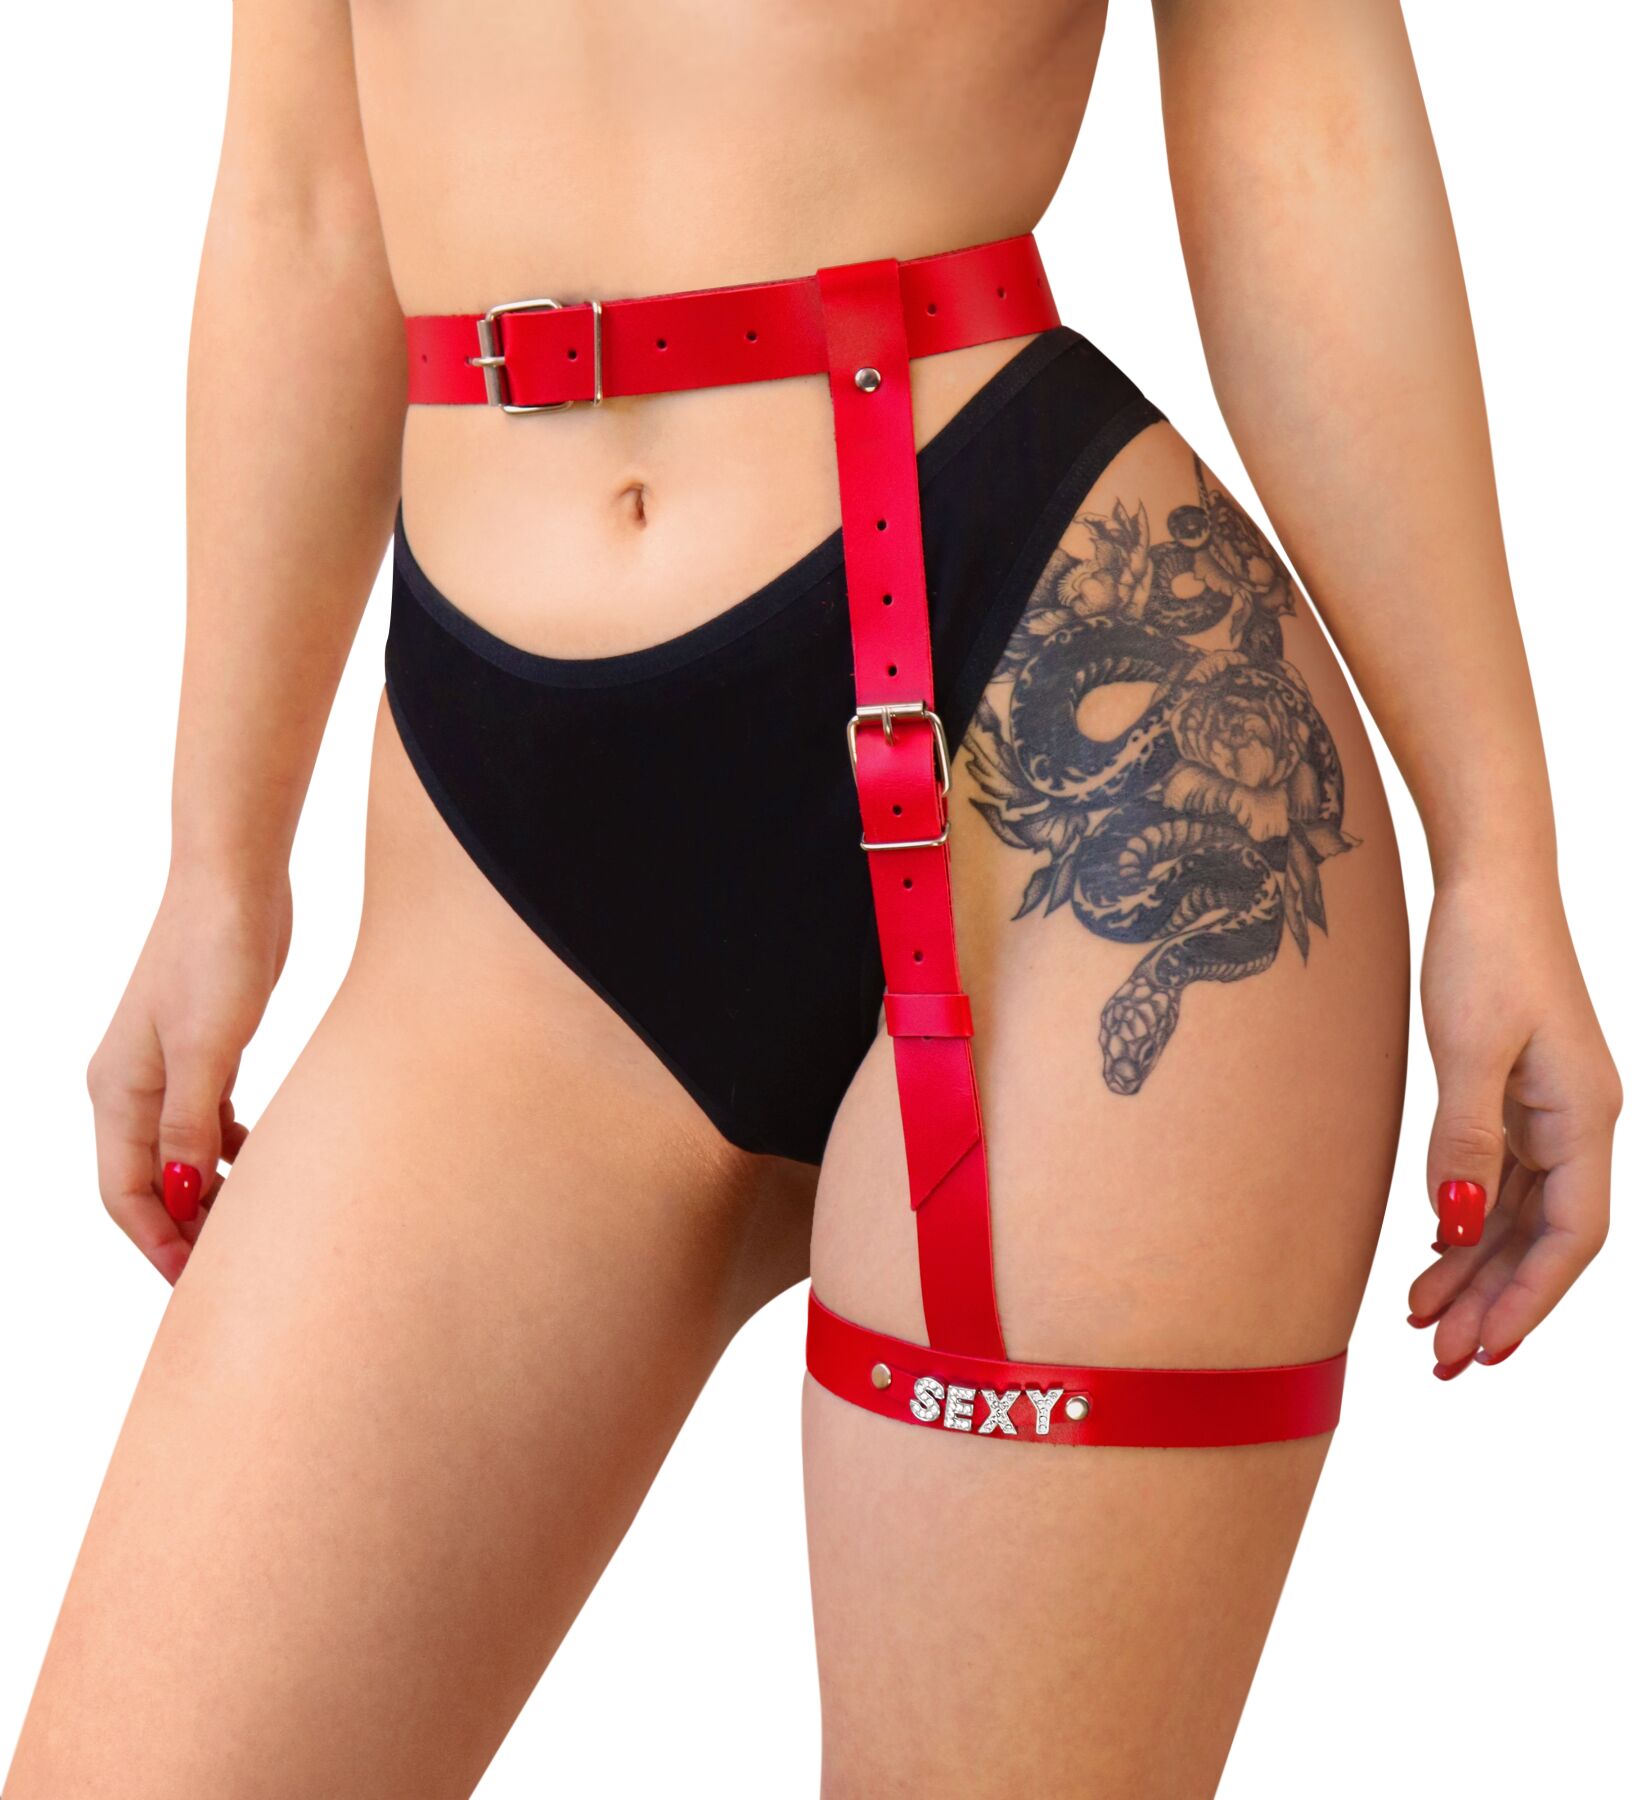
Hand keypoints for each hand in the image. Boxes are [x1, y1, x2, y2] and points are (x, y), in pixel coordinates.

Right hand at [85, 865, 290, 1281]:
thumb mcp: (208, 1047)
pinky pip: (207, 1121)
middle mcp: (132, 1085)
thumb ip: (191, 1124)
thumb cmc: (216, 954)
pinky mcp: (205, 1049)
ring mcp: (168, 1067)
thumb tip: (179, 1195)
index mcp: (117, 1090)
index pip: (126, 1193)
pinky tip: (261, 1161)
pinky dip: (227, 1150)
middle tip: (234, 1267)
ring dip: (209, 1191)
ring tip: (255, 1223)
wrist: (235, 882)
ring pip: (180, 1154)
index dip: (157, 1243)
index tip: (197, 1286)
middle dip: (183, 1227)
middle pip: (148, 1182)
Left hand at [1407, 871, 1619, 1375]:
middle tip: (1441, 1359)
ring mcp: (1547, 1110)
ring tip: (1422, 1321)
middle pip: (1544, 1238)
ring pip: (1518, 1215)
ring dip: (1475, 1270)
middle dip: (1496, 1301)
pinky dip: (1468, 1221)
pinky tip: (1433, 1251)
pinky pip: (1499, 1180)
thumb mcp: (1470, 1046)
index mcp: (1586, 1116)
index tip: (1488, 1349)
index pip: (1571, 1236)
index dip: (1531, 1298)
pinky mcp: (1514, 1095)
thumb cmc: (1486, 951)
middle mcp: (1577, 1122)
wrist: (1490, 881)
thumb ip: (1466, 1138)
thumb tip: (1460, 1222)